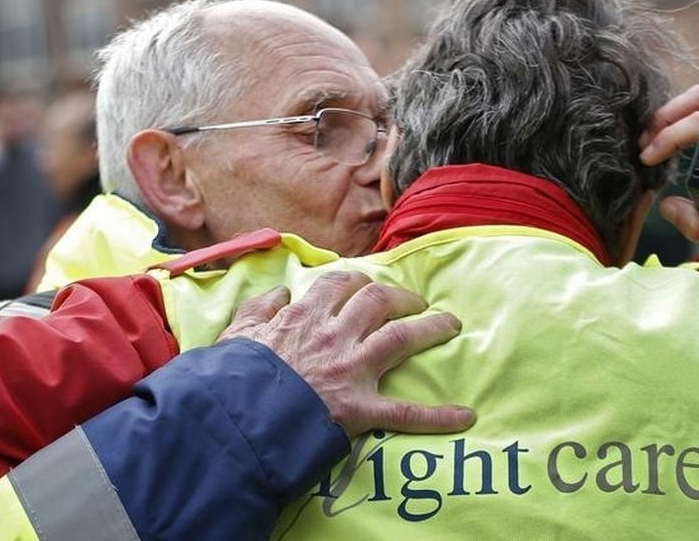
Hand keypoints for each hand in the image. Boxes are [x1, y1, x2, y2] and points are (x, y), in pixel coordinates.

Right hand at [219, 271, 474, 436]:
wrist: (236, 416)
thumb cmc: (232, 377)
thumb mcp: (235, 334)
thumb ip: (258, 308)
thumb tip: (282, 291)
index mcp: (304, 317)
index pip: (338, 285)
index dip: (357, 281)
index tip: (365, 284)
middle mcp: (333, 336)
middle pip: (378, 301)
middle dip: (401, 297)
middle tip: (414, 301)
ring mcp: (350, 370)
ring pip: (401, 338)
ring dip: (431, 327)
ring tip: (450, 324)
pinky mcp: (361, 410)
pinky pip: (405, 413)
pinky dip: (438, 416)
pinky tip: (466, 416)